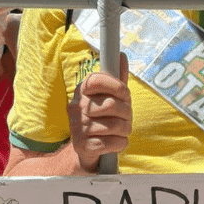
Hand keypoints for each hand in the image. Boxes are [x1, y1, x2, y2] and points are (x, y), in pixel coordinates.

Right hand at [67, 53, 131, 172]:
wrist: (87, 148)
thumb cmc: (102, 117)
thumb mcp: (109, 96)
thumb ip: (117, 77)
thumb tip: (121, 55)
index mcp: (82, 90)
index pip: (98, 80)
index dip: (117, 87)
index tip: (125, 95)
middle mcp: (76, 106)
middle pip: (112, 105)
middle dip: (127, 113)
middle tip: (126, 117)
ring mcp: (77, 127)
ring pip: (115, 125)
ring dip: (126, 130)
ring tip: (123, 130)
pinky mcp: (82, 145)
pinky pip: (112, 142)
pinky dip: (121, 143)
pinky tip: (117, 141)